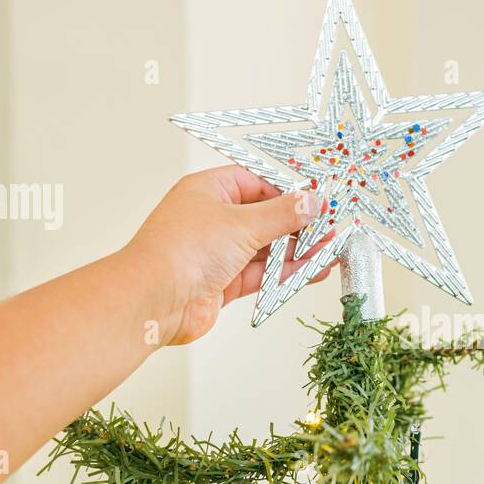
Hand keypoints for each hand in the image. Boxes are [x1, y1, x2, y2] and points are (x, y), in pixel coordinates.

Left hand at [123, 165, 333, 344]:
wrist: (155, 299)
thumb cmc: (182, 251)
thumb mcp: (243, 224)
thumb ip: (282, 214)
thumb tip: (310, 201)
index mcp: (209, 191)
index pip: (256, 183)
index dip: (287, 192)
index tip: (315, 201)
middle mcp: (212, 219)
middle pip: (264, 217)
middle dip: (297, 225)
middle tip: (328, 229)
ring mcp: (217, 252)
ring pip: (265, 248)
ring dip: (296, 252)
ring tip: (328, 252)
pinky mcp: (222, 282)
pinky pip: (261, 273)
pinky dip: (285, 273)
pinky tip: (310, 271)